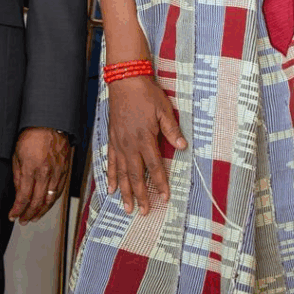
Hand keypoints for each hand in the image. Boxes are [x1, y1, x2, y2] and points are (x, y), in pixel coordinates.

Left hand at [9, 128, 70, 223]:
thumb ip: (18, 176)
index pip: (23, 197)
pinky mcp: (65, 169)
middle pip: (37, 201)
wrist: (51, 122)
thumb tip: (18, 193)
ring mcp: (57, 172)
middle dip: (28, 214)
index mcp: (31, 169)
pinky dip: (53, 200)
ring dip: (41, 211)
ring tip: (34, 217)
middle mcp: (45, 172)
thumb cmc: (33, 135)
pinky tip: (48, 204)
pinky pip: (60, 190)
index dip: (17, 210)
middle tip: (23, 220)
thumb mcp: (17, 154)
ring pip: (50, 199)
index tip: (13, 215)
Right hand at [107, 77, 186, 215]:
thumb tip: (183, 146)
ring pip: (122, 173)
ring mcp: (119, 143)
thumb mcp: (163, 109)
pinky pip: (111, 162)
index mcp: (145, 138)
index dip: (160, 183)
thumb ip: (171, 130)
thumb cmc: (146, 94)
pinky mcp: (112, 139)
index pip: (154, 167)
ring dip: (125, 192)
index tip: (165, 198)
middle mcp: (130, 145)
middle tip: (144, 212)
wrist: (125, 82)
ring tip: (127, 208)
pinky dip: (111, 176)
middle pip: (136, 175)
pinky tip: (111, 188)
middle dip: (141, 195)